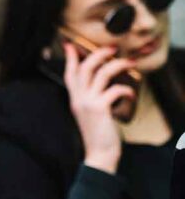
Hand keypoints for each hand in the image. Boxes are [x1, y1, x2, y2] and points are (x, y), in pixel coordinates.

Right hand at [63, 43, 136, 173]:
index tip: (71, 45)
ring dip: (116, 65)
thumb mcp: (88, 113)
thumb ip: (89, 98)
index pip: (69, 72)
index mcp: (74, 98)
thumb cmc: (97, 134)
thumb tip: (102, 84)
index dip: (70, 57)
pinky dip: (125, 89)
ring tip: (128, 62)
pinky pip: (114, 89)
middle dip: (99, 54)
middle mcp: (78, 98)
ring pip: (100, 73)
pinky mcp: (100, 108)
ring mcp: (88, 102)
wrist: (99, 154)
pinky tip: (130, 94)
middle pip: (85, 67)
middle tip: (112, 48)